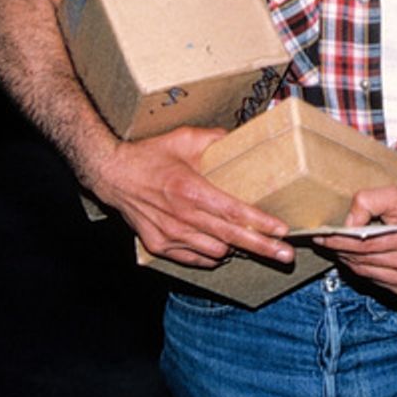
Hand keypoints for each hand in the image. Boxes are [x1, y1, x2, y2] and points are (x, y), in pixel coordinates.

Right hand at [90, 126, 292, 268]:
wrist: (110, 174)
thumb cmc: (149, 155)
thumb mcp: (184, 138)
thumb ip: (216, 138)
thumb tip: (241, 136)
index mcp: (190, 190)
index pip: (234, 212)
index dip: (260, 223)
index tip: (283, 230)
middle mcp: (182, 217)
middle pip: (231, 238)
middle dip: (262, 248)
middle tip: (286, 255)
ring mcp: (170, 235)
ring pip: (215, 253)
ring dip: (234, 248)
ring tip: (251, 241)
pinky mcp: (159, 246)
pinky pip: (194, 259)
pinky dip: (210, 254)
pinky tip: (221, 246)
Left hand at [311, 186, 396, 294]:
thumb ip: (370, 201)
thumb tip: (347, 223)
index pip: (365, 242)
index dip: (338, 239)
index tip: (319, 234)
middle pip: (361, 259)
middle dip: (337, 248)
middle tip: (321, 239)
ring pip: (363, 272)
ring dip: (345, 259)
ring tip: (333, 246)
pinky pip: (371, 279)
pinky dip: (359, 268)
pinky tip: (352, 256)